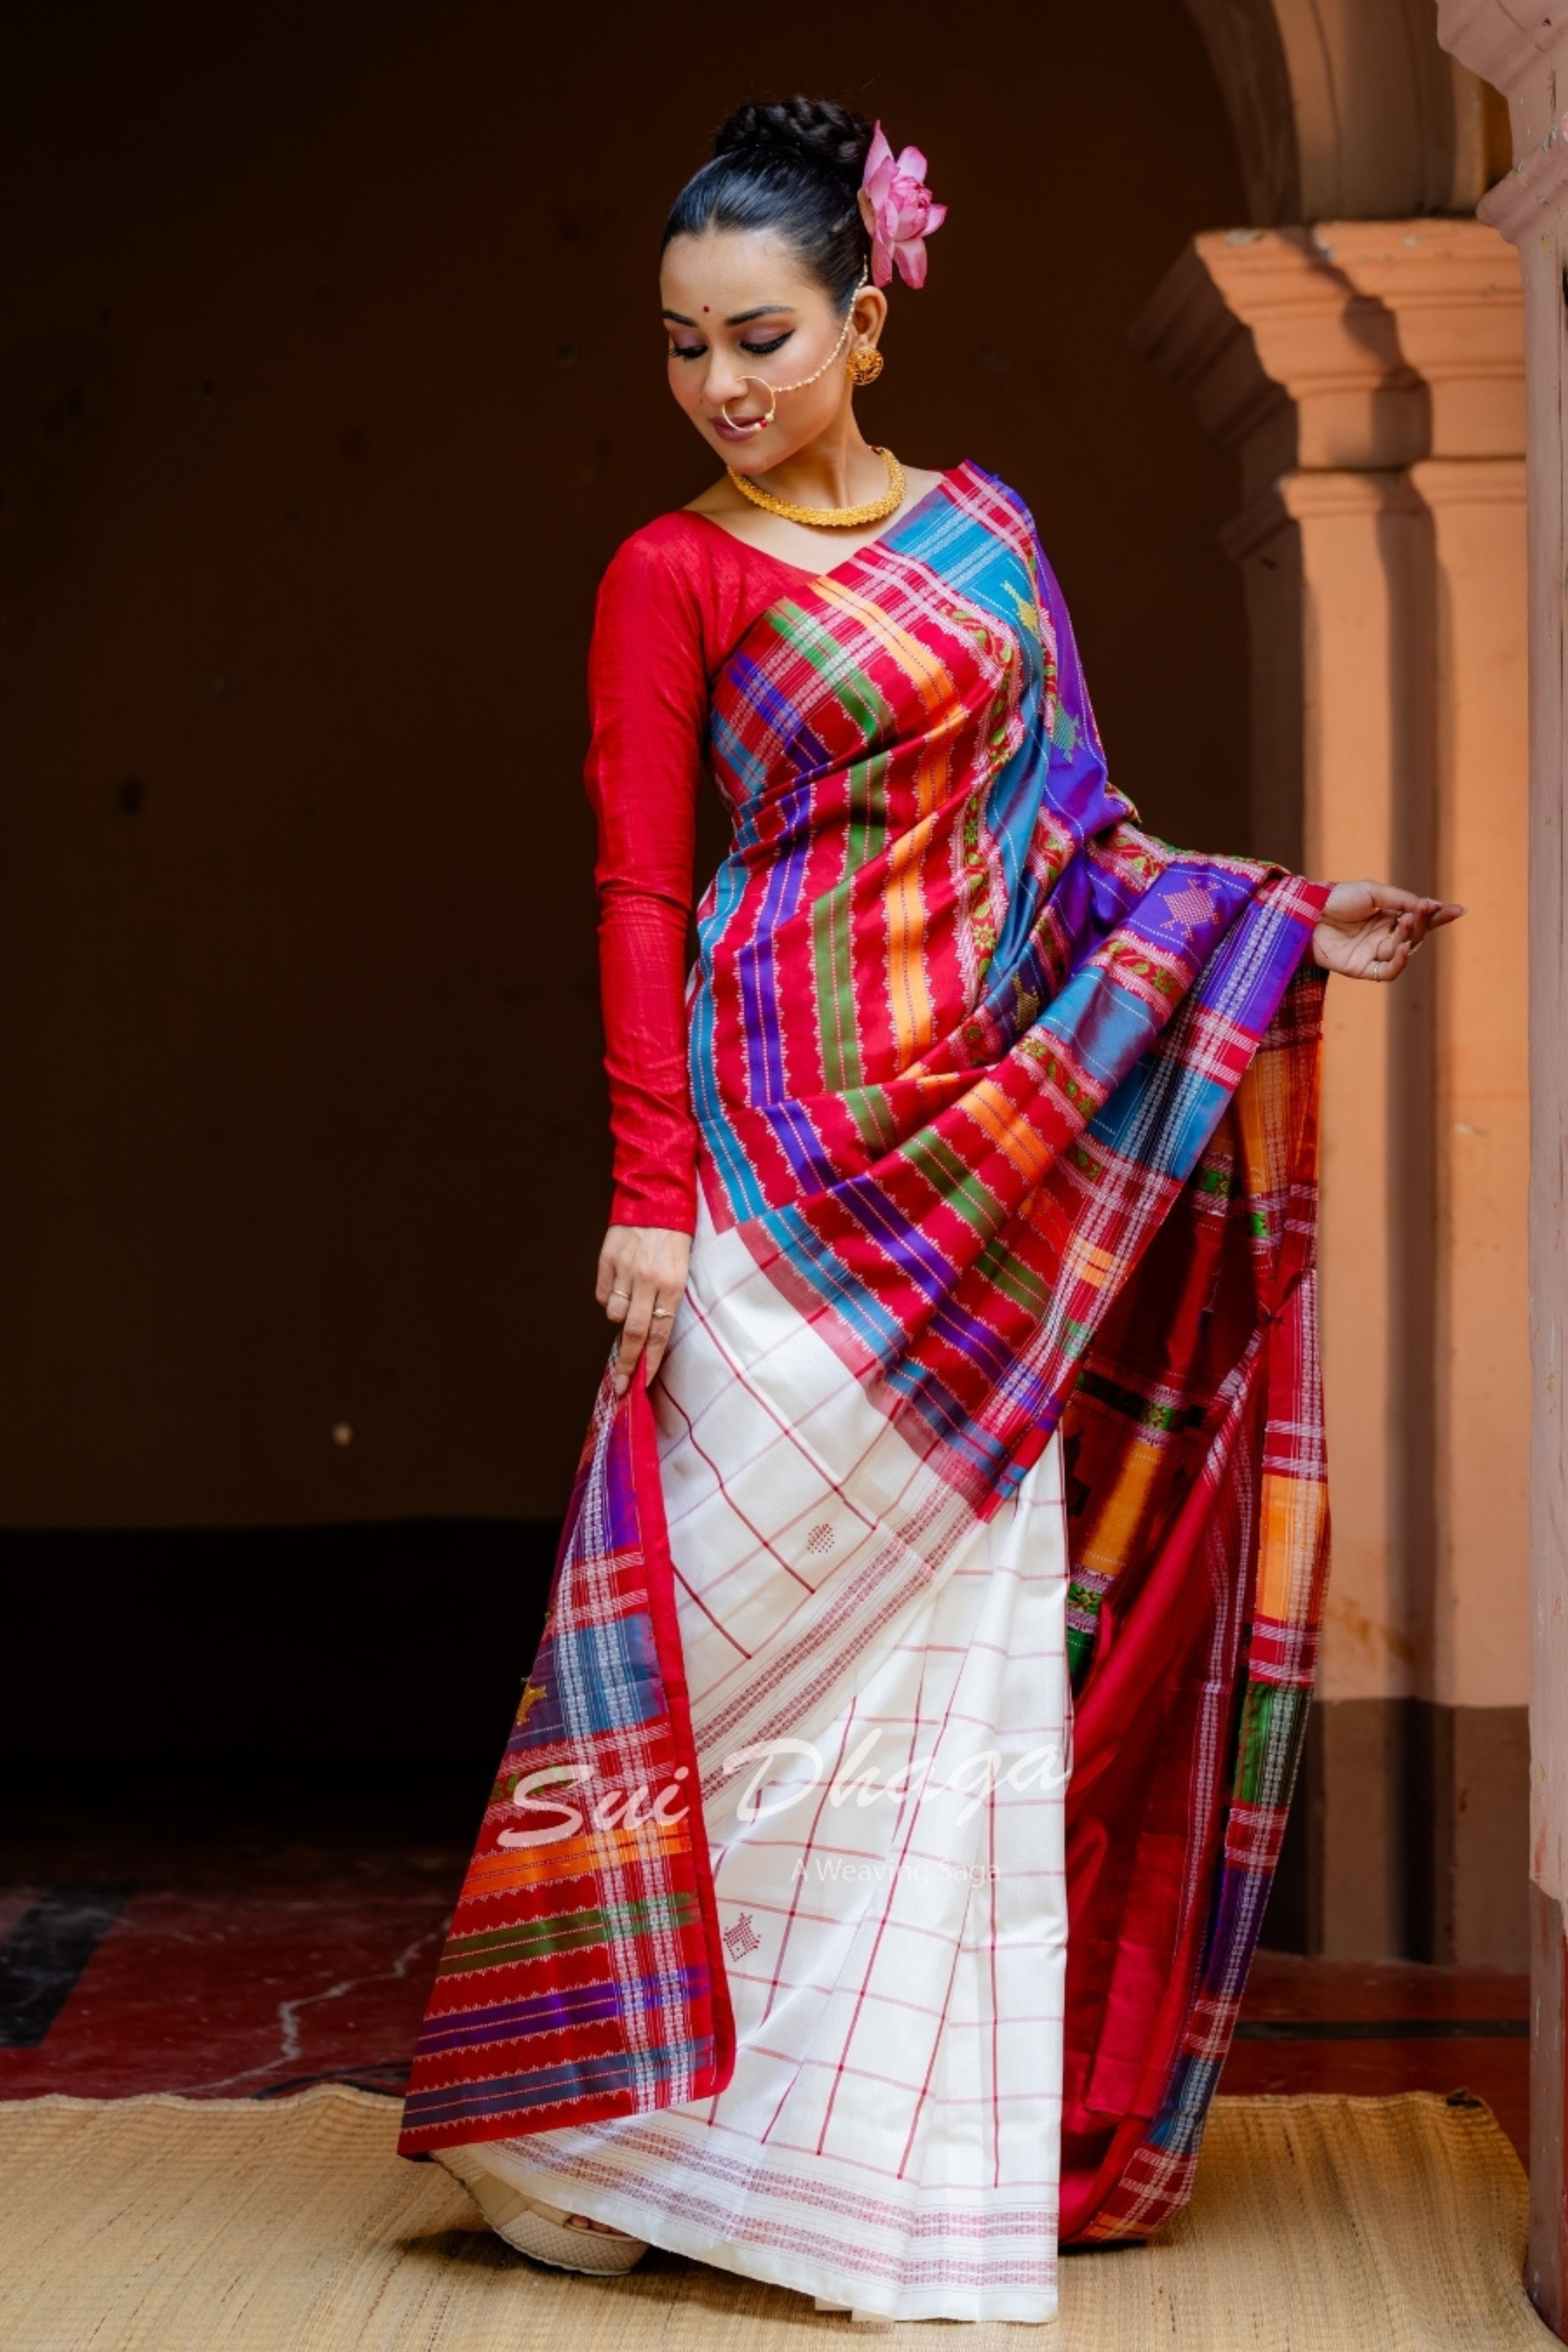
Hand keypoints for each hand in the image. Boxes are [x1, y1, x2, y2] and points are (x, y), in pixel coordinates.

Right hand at [596, 1225, 691, 1396]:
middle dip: (627, 1362)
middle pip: (633, 1332)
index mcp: (673, 1284)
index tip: (641, 1383)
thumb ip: (667, 1301)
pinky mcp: (607, 1260)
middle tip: (620, 1384)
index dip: (649, 1361)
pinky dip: (608, 1297)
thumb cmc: (674, 1239)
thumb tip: (649, 1336)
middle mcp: (649, 1280)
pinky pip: (602, 1294)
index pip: (660, 1333)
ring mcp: (625, 1270)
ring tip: (629, 1301)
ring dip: (619, 1317)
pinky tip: (618, 1285)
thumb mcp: (682, 1270)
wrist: (656, 1200)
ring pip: (614, 1313)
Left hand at [1310, 881, 1464, 981]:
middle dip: (1422, 922)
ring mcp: (1373, 953)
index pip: (1419, 918)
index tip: (1459, 910)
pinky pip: (1387, 972)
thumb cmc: (1336, 899)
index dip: (1439, 915)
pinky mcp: (1361, 968)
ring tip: (1406, 921)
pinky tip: (1403, 949)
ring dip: (1409, 936)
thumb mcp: (1373, 892)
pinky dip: (1399, 963)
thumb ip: (1401, 900)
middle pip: (1415, 935)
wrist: (1305, 913)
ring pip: (1404, 951)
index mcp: (1388, 916)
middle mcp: (1383, 936)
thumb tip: (1430, 905)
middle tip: (1424, 909)